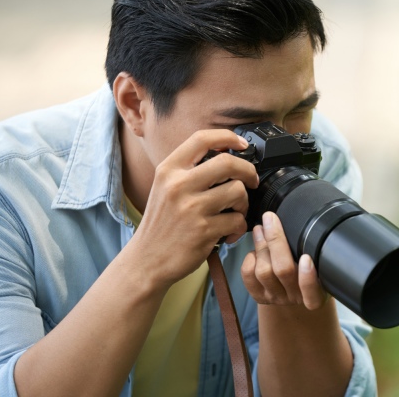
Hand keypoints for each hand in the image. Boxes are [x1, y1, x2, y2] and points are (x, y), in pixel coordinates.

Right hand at [130, 129, 258, 286]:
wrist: (146, 260)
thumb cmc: (162, 224)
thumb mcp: (165, 188)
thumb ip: (189, 170)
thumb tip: (225, 153)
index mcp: (169, 170)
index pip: (202, 139)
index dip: (227, 137)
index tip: (241, 144)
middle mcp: (178, 185)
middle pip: (228, 163)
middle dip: (248, 171)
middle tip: (252, 181)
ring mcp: (191, 208)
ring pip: (238, 191)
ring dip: (244, 204)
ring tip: (234, 213)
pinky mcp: (204, 230)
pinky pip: (237, 220)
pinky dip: (238, 227)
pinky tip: (228, 233)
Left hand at [241, 212, 328, 309]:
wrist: (296, 291)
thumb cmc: (311, 270)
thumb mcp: (321, 265)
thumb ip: (314, 251)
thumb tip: (298, 219)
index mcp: (317, 294)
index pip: (312, 292)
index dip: (308, 277)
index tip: (306, 257)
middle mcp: (296, 298)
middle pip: (283, 271)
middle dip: (276, 241)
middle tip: (270, 219)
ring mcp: (276, 298)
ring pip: (263, 271)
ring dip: (260, 245)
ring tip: (260, 229)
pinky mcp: (259, 296)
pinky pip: (249, 276)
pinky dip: (250, 259)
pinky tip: (255, 250)